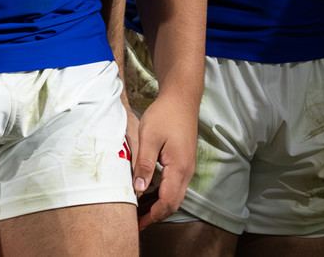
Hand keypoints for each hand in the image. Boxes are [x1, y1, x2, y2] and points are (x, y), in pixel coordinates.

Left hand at [132, 92, 197, 227]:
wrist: (182, 99)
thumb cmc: (164, 115)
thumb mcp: (149, 138)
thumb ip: (144, 164)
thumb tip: (139, 189)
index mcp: (179, 168)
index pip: (167, 201)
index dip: (152, 215)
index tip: (137, 224)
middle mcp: (186, 172)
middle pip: (173, 203)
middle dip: (155, 215)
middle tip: (136, 222)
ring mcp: (187, 168)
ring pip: (175, 196)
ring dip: (159, 206)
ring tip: (139, 211)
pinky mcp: (184, 163)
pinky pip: (175, 186)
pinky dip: (162, 195)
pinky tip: (148, 193)